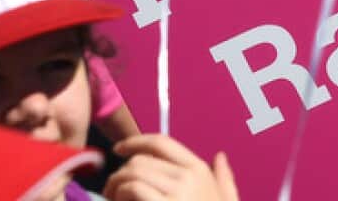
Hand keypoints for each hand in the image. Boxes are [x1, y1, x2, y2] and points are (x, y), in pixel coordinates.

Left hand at [102, 134, 238, 200]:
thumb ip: (225, 179)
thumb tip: (220, 156)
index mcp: (200, 170)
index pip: (161, 142)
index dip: (135, 142)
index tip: (119, 150)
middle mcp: (188, 176)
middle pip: (141, 160)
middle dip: (121, 172)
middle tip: (113, 190)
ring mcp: (176, 193)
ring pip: (132, 173)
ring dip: (115, 185)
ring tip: (113, 199)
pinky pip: (132, 189)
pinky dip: (119, 196)